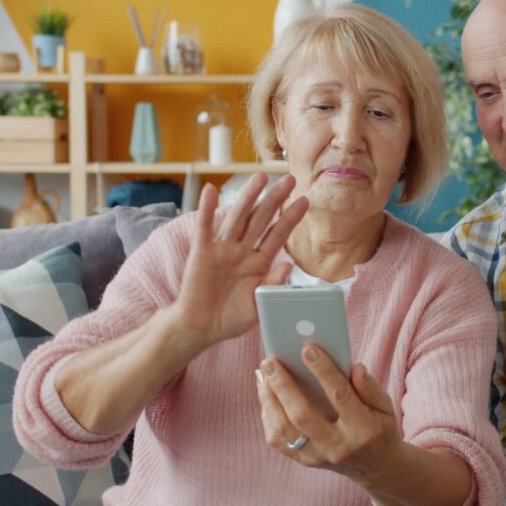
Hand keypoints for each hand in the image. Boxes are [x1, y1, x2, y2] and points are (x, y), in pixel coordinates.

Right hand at [170, 173, 307, 348]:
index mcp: (258, 263)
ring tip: (259, 177)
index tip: (305, 201)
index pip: (277, 235)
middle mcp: (242, 251)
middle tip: (290, 179)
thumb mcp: (258, 306)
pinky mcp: (201, 253)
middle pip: (260, 220)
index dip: (290, 218)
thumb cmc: (230, 318)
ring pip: (237, 218)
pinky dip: (207, 209)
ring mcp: (222, 250)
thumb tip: (288, 265)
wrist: (200, 328)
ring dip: (248, 197)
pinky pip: (204, 228)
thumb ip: (273, 286)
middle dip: (275, 199)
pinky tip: (211, 191)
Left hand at [256, 345, 400, 486]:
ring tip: (262, 374)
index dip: (323, 371)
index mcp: (363, 430)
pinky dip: (268, 415)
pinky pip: (278, 440)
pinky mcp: (304, 461)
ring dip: (269, 399)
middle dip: (283, 385)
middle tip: (270, 361)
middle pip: (303, 415)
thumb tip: (354, 366)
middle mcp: (338, 446)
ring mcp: (318, 457)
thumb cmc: (379, 428)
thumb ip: (370, 387)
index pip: (340, 396)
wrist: (376, 467)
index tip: (308, 349)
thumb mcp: (385, 407)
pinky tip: (266, 394)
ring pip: (284, 429)